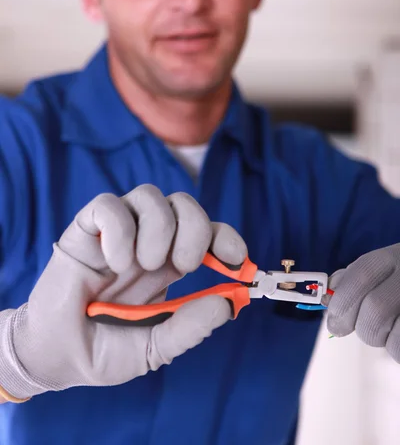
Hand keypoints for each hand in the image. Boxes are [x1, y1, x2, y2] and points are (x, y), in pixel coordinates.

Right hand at [0, 185, 246, 400]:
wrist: (56, 357)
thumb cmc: (105, 350)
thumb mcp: (155, 348)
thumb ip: (190, 328)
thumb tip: (228, 304)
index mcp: (169, 264)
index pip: (206, 231)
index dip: (225, 236)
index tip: (235, 259)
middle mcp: (148, 241)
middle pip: (184, 203)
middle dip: (196, 227)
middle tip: (184, 264)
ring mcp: (118, 232)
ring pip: (149, 195)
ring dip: (158, 227)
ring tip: (144, 264)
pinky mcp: (86, 229)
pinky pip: (108, 205)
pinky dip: (120, 229)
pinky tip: (115, 260)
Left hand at [326, 243, 399, 362]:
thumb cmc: (398, 279)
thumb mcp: (381, 267)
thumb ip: (354, 279)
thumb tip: (327, 297)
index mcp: (391, 257)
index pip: (360, 275)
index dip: (342, 300)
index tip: (334, 321)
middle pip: (376, 309)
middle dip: (362, 327)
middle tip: (364, 330)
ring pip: (393, 336)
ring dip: (384, 341)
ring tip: (389, 331)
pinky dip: (397, 350)